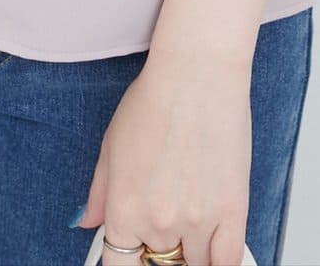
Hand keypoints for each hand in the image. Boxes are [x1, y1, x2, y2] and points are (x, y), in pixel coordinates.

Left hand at [74, 48, 252, 265]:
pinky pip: (228, 262)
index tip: (137, 255)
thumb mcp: (111, 144)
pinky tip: (214, 245)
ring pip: (195, 265)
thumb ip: (98, 193)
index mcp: (124, 210)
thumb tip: (86, 222)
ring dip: (191, 249)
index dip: (129, 262)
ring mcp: (198, 221)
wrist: (197, 73)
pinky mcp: (233, 212)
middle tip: (166, 217)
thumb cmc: (156, 98)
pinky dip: (220, 260)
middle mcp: (159, 223)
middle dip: (161, 247)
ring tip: (191, 215)